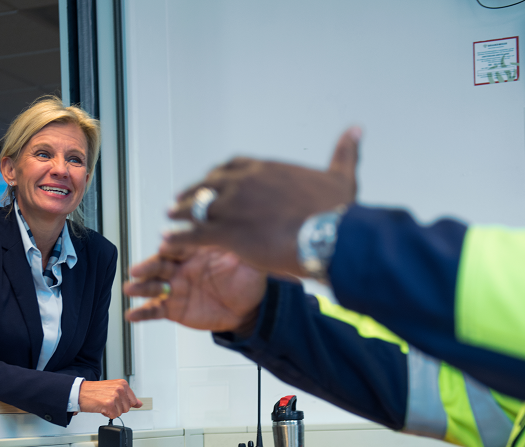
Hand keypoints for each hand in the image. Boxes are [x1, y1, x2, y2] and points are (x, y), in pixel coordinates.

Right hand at [78, 379, 141, 418]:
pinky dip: (106, 414)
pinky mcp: (109, 404)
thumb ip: (128, 397)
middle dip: (117, 408)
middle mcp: (120, 388)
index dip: (122, 403)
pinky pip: (113, 416)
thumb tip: (140, 404)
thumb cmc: (94, 391)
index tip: (115, 401)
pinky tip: (101, 407)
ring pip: (120, 413)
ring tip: (103, 403)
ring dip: (111, 411)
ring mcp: (115, 396)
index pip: (133, 401)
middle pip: (127, 408)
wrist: (79, 392)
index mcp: (122, 384)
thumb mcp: (113, 390)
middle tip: (106, 401)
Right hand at [124, 245, 266, 334]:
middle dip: (147, 266)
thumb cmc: (247, 279)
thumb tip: (240, 228)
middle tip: (137, 269)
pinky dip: (142, 313)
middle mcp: (181, 268)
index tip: (164, 245)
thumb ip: (239, 247)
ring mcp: (175, 288)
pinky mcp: (173, 309)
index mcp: (196, 252)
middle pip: (160, 264)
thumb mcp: (247, 261)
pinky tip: (131, 315)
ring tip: (130, 289)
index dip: (172, 245)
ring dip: (140, 287)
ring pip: (153, 286)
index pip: (180, 246)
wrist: (248, 308)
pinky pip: (155, 310)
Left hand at [162, 127, 360, 276]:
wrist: (330, 236)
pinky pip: (193, 233)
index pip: (231, 166)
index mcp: (265, 169)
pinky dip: (178, 236)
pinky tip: (167, 240)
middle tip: (181, 200)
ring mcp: (232, 206)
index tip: (211, 182)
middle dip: (193, 192)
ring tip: (169, 218)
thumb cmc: (337, 211)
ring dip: (180, 212)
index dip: (219, 175)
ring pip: (195, 207)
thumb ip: (344, 151)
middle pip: (207, 184)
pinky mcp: (226, 233)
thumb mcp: (342, 175)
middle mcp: (243, 182)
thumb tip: (357, 129)